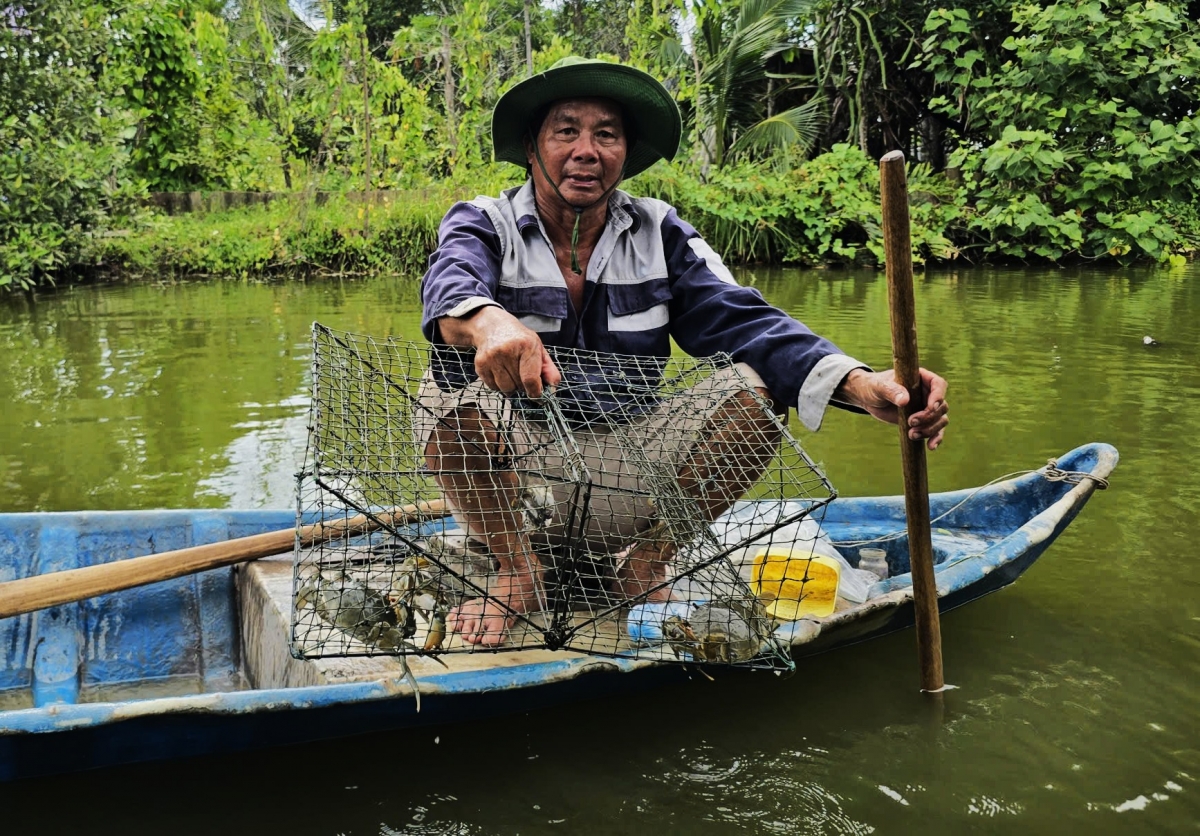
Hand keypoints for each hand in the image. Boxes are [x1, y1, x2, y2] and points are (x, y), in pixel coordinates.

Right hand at [439, 306, 561, 397]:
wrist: (492, 326)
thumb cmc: (519, 339)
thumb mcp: (538, 348)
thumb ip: (549, 369)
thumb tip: (552, 390)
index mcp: (527, 345)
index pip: (530, 379)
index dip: (535, 392)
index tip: (536, 394)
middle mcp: (507, 350)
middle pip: (518, 385)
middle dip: (523, 385)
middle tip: (521, 373)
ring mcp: (492, 357)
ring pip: (505, 389)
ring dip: (510, 386)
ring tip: (510, 372)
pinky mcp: (480, 364)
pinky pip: (492, 387)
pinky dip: (498, 384)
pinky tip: (500, 371)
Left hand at [837, 367, 948, 449]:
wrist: (869, 399)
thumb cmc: (874, 387)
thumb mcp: (879, 386)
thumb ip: (891, 391)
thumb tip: (905, 400)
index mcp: (921, 378)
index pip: (938, 384)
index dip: (938, 396)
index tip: (931, 407)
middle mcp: (927, 393)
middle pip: (941, 406)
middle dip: (929, 417)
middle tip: (911, 422)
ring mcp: (925, 408)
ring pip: (940, 420)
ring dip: (930, 430)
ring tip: (912, 435)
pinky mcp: (922, 421)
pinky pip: (935, 430)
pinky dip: (935, 438)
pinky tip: (931, 446)